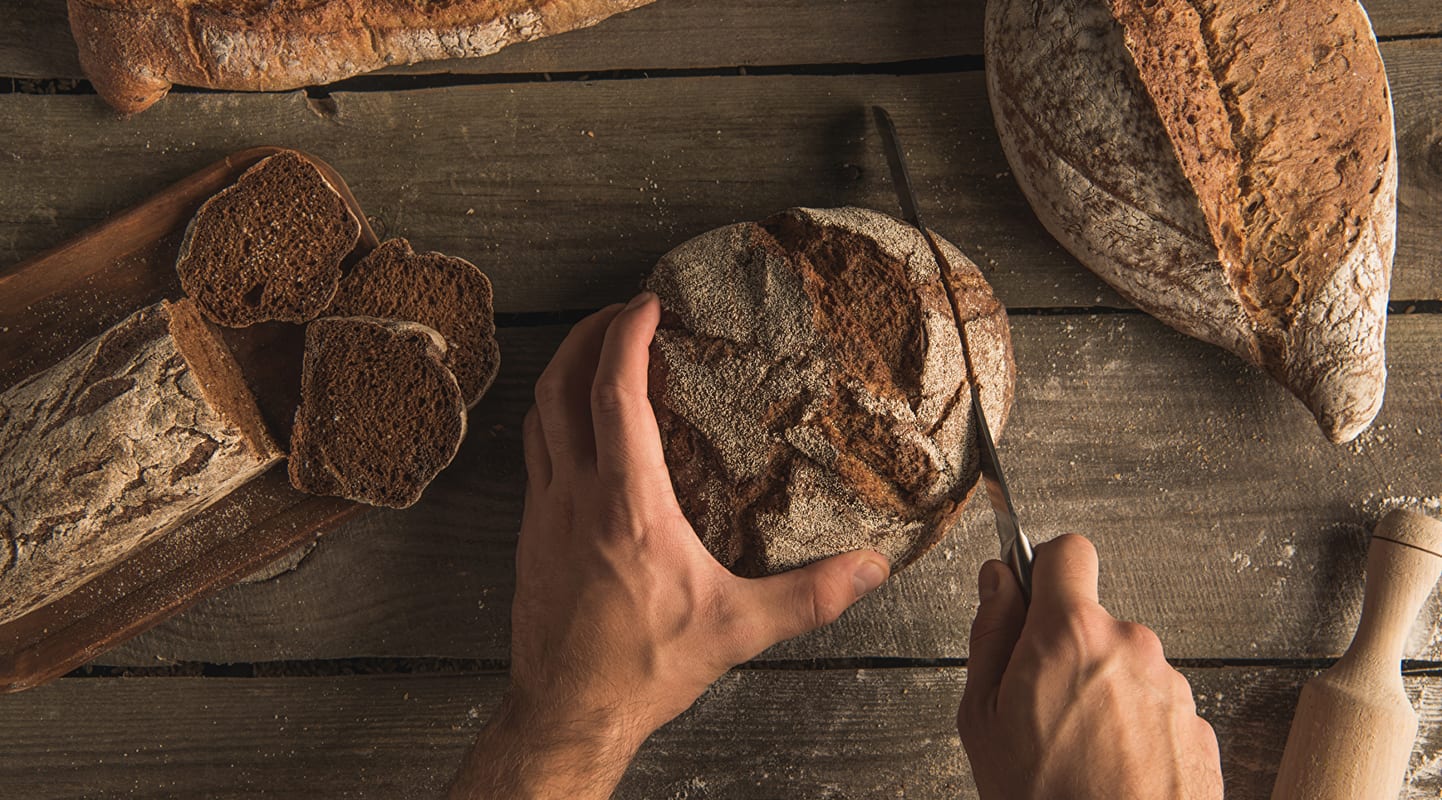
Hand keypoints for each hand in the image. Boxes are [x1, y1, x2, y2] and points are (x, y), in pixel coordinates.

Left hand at [449, 292, 890, 798]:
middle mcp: (575, 496)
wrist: (567, 713)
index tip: (647, 304)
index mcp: (627, 505)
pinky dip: (554, 420)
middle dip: (586, 335)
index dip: (626, 337)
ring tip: (596, 355)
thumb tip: (869, 570)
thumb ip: (808, 596)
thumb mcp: (736, 630)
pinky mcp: (531, 535)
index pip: (615, 394)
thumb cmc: (642, 669)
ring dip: (562, 373)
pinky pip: (534, 454)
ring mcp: (545, 513)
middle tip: (620, 313)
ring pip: (538, 417)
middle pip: (560, 387)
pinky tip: (580, 431)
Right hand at [958, 535, 1222, 799]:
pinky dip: (1135, 731)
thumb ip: (990, 634)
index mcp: (1070, 632)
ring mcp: (1173, 686)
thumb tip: (996, 580)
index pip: (1067, 551)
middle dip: (1068, 651)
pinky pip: (1157, 709)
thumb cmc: (1044, 798)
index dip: (1044, 568)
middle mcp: (1131, 644)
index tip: (1031, 594)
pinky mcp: (1199, 727)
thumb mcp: (982, 716)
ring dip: (1103, 694)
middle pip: (1094, 620)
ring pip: (1126, 667)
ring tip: (1077, 753)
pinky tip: (1112, 771)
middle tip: (1039, 708)